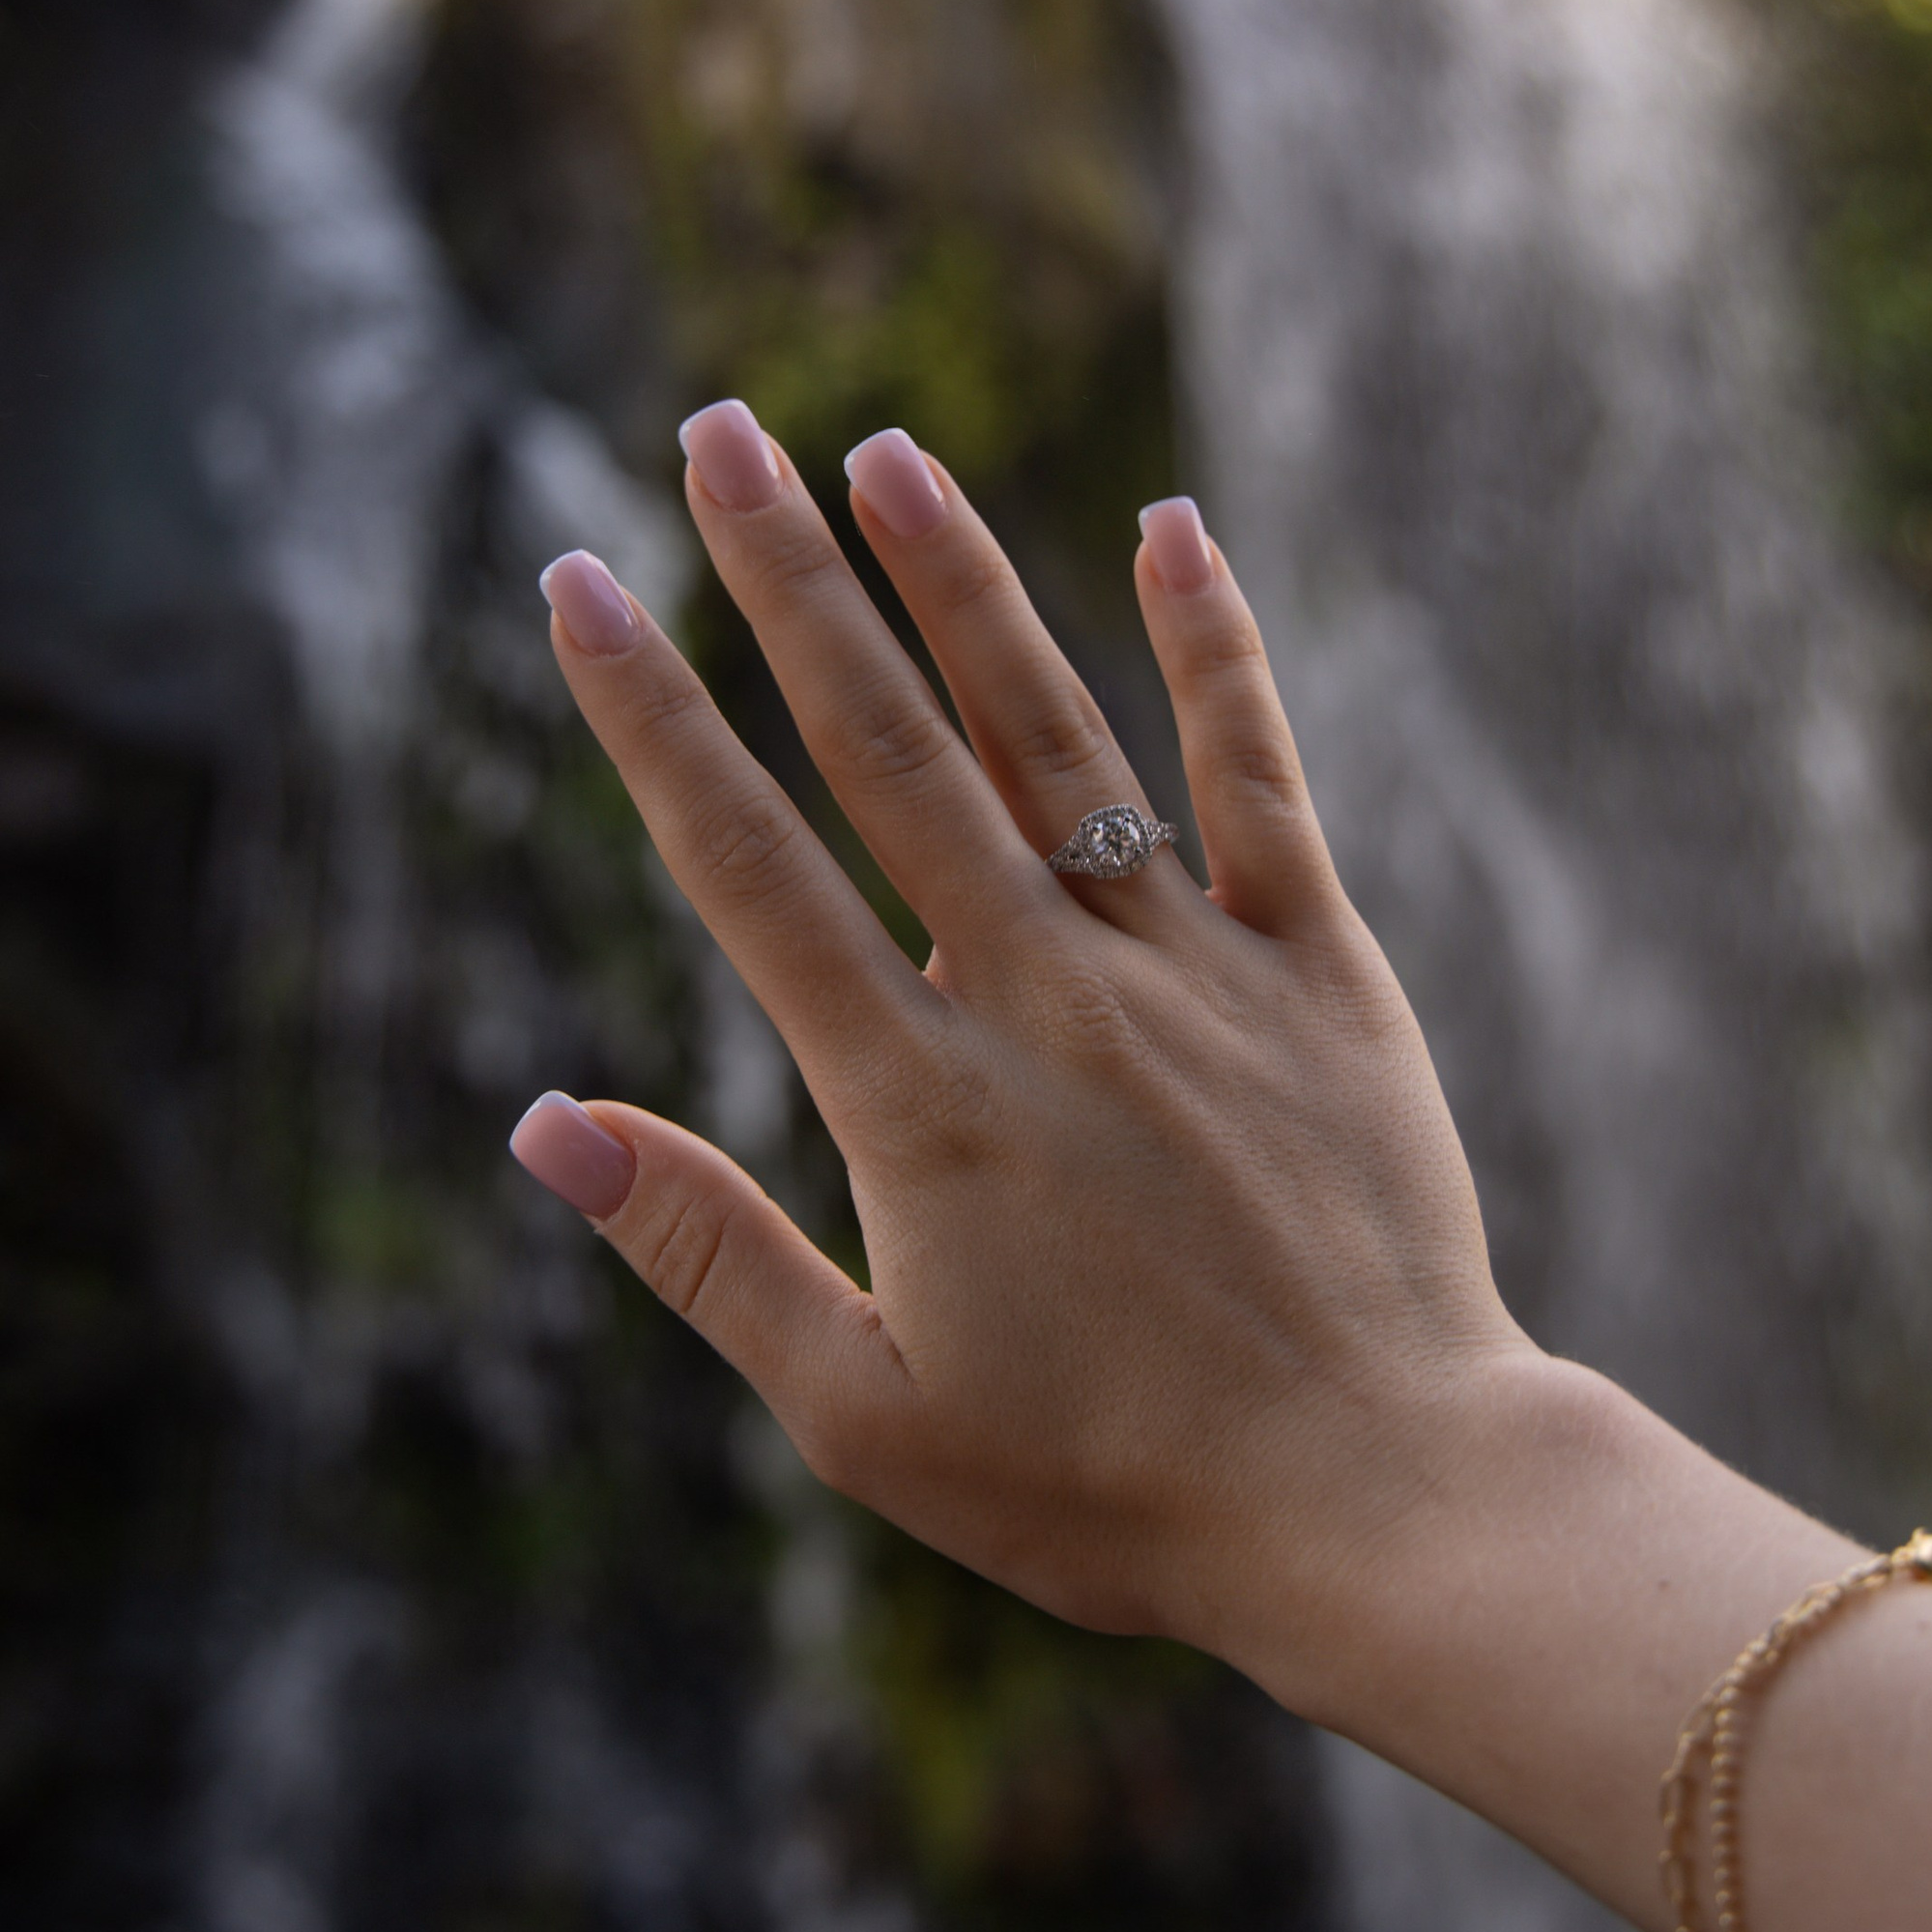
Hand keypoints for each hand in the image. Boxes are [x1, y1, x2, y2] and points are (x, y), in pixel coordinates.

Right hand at [509, 397, 1534, 1722]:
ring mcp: (1188, 969)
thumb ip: (706, 1251)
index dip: (650, 716)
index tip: (580, 579)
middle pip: (885, 746)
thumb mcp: (865, 1415)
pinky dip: (1215, 649)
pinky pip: (1258, 778)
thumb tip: (543, 1122)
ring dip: (961, 578)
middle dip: (785, 578)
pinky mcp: (1319, 970)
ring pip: (1053, 730)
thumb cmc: (1112, 1490)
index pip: (745, 865)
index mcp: (918, 1100)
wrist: (1388, 1505)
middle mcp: (1043, 996)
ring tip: (879, 445)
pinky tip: (1171, 526)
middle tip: (712, 427)